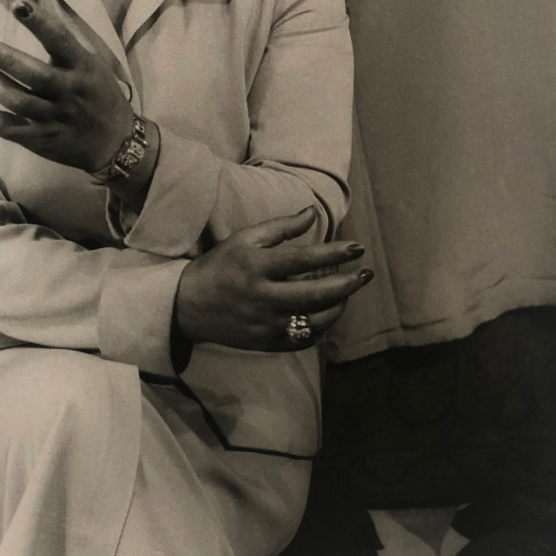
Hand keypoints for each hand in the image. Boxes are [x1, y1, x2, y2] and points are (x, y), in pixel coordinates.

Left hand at [0, 0, 133, 171]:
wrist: (116, 141)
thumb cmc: (101, 94)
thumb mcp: (95, 63)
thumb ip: (68, 36)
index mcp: (85, 68)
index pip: (61, 41)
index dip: (40, 22)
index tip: (18, 4)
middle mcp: (71, 92)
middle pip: (34, 74)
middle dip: (4, 58)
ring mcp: (55, 117)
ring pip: (17, 100)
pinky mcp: (41, 138)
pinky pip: (7, 127)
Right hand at [175, 206, 372, 351]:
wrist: (188, 306)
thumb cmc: (221, 265)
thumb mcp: (245, 238)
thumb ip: (281, 227)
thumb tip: (312, 212)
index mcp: (258, 267)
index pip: (303, 259)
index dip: (334, 253)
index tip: (357, 248)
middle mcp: (264, 297)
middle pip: (315, 294)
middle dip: (346, 284)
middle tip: (366, 273)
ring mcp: (267, 324)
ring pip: (314, 320)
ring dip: (339, 306)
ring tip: (349, 291)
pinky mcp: (267, 343)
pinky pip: (304, 338)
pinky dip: (322, 326)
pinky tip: (330, 312)